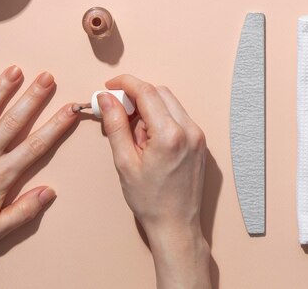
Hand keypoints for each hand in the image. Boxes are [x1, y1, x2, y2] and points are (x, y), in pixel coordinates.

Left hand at [0, 66, 78, 287]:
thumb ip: (25, 211)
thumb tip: (51, 191)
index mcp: (0, 176)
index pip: (36, 145)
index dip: (56, 125)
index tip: (70, 109)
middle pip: (14, 120)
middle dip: (33, 97)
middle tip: (47, 77)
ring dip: (1, 89)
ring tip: (15, 69)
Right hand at [97, 75, 210, 288]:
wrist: (176, 225)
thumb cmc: (150, 200)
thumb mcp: (124, 162)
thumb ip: (116, 125)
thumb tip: (106, 98)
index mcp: (169, 134)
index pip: (147, 91)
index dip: (125, 84)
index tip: (109, 87)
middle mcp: (189, 130)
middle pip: (160, 92)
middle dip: (137, 96)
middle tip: (119, 112)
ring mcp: (198, 136)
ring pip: (170, 103)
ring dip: (150, 107)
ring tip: (135, 134)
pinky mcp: (200, 142)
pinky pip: (179, 117)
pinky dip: (162, 118)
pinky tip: (150, 140)